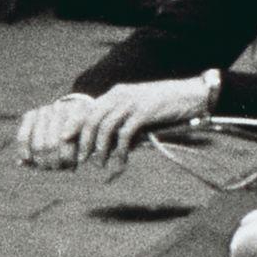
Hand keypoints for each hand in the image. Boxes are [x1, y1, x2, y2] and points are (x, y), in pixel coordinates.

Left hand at [15, 76, 212, 174]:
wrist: (192, 94)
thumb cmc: (164, 106)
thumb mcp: (138, 110)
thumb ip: (122, 122)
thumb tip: (108, 146)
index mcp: (115, 93)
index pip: (87, 109)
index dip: (73, 126)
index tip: (64, 142)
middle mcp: (119, 94)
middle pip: (91, 119)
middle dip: (83, 141)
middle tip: (80, 160)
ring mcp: (132, 102)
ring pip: (105, 127)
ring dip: (100, 148)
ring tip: (100, 163)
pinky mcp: (145, 111)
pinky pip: (126, 133)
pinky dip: (121, 149)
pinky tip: (121, 161)